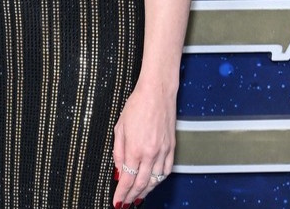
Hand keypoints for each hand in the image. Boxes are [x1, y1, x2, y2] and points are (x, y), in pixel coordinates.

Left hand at [111, 83, 175, 206]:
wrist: (157, 93)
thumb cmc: (137, 105)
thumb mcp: (120, 127)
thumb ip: (118, 151)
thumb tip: (118, 170)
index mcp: (134, 149)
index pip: (127, 179)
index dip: (122, 193)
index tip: (117, 201)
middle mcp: (150, 153)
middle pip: (141, 184)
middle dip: (132, 196)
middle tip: (126, 203)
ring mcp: (163, 151)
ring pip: (155, 180)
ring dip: (146, 191)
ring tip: (138, 197)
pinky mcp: (171, 147)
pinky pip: (166, 170)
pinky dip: (159, 180)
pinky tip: (153, 182)